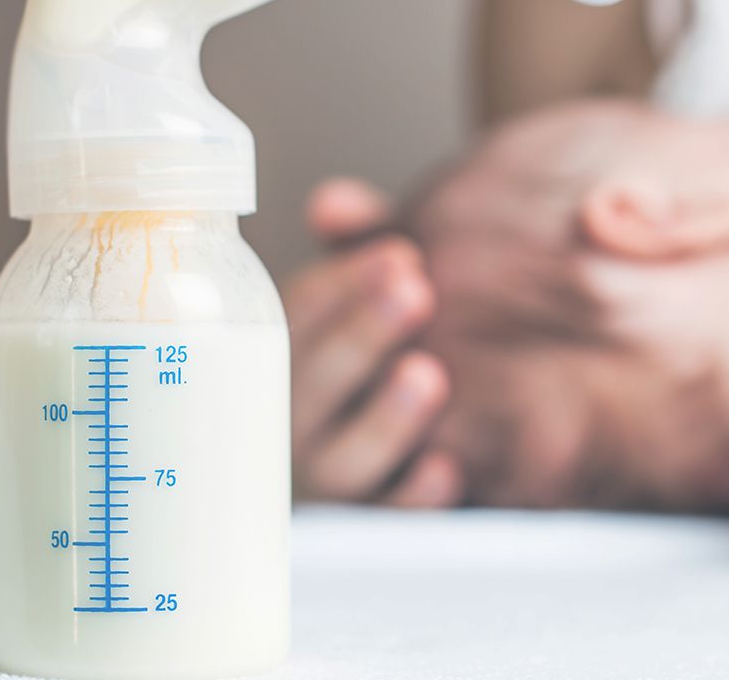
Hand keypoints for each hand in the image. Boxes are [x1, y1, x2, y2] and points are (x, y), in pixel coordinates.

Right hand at [287, 178, 461, 506]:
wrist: (407, 445)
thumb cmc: (376, 354)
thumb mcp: (369, 296)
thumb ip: (358, 246)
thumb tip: (332, 201)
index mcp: (280, 358)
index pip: (293, 317)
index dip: (342, 284)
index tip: (402, 253)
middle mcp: (289, 421)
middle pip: (310, 383)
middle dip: (361, 334)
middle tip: (416, 289)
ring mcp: (324, 481)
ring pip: (341, 460)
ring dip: (385, 420)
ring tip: (427, 374)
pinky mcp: (366, 527)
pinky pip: (383, 523)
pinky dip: (411, 499)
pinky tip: (447, 470)